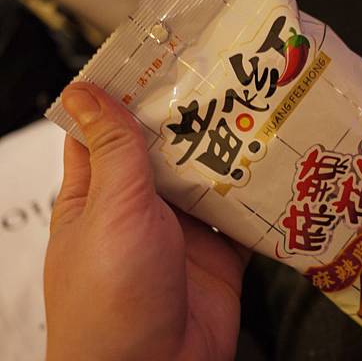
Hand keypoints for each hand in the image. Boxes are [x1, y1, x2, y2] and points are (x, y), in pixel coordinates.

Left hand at [44, 83, 248, 359]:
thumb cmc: (110, 302)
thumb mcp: (110, 211)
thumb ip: (113, 152)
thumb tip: (84, 93)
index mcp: (100, 194)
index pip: (108, 129)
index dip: (130, 93)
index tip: (160, 61)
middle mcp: (141, 209)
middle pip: (169, 151)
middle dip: (195, 121)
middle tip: (225, 84)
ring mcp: (181, 233)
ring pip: (208, 181)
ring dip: (230, 158)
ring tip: (256, 120)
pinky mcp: (216, 255)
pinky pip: (240, 218)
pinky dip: (257, 201)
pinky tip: (275, 176)